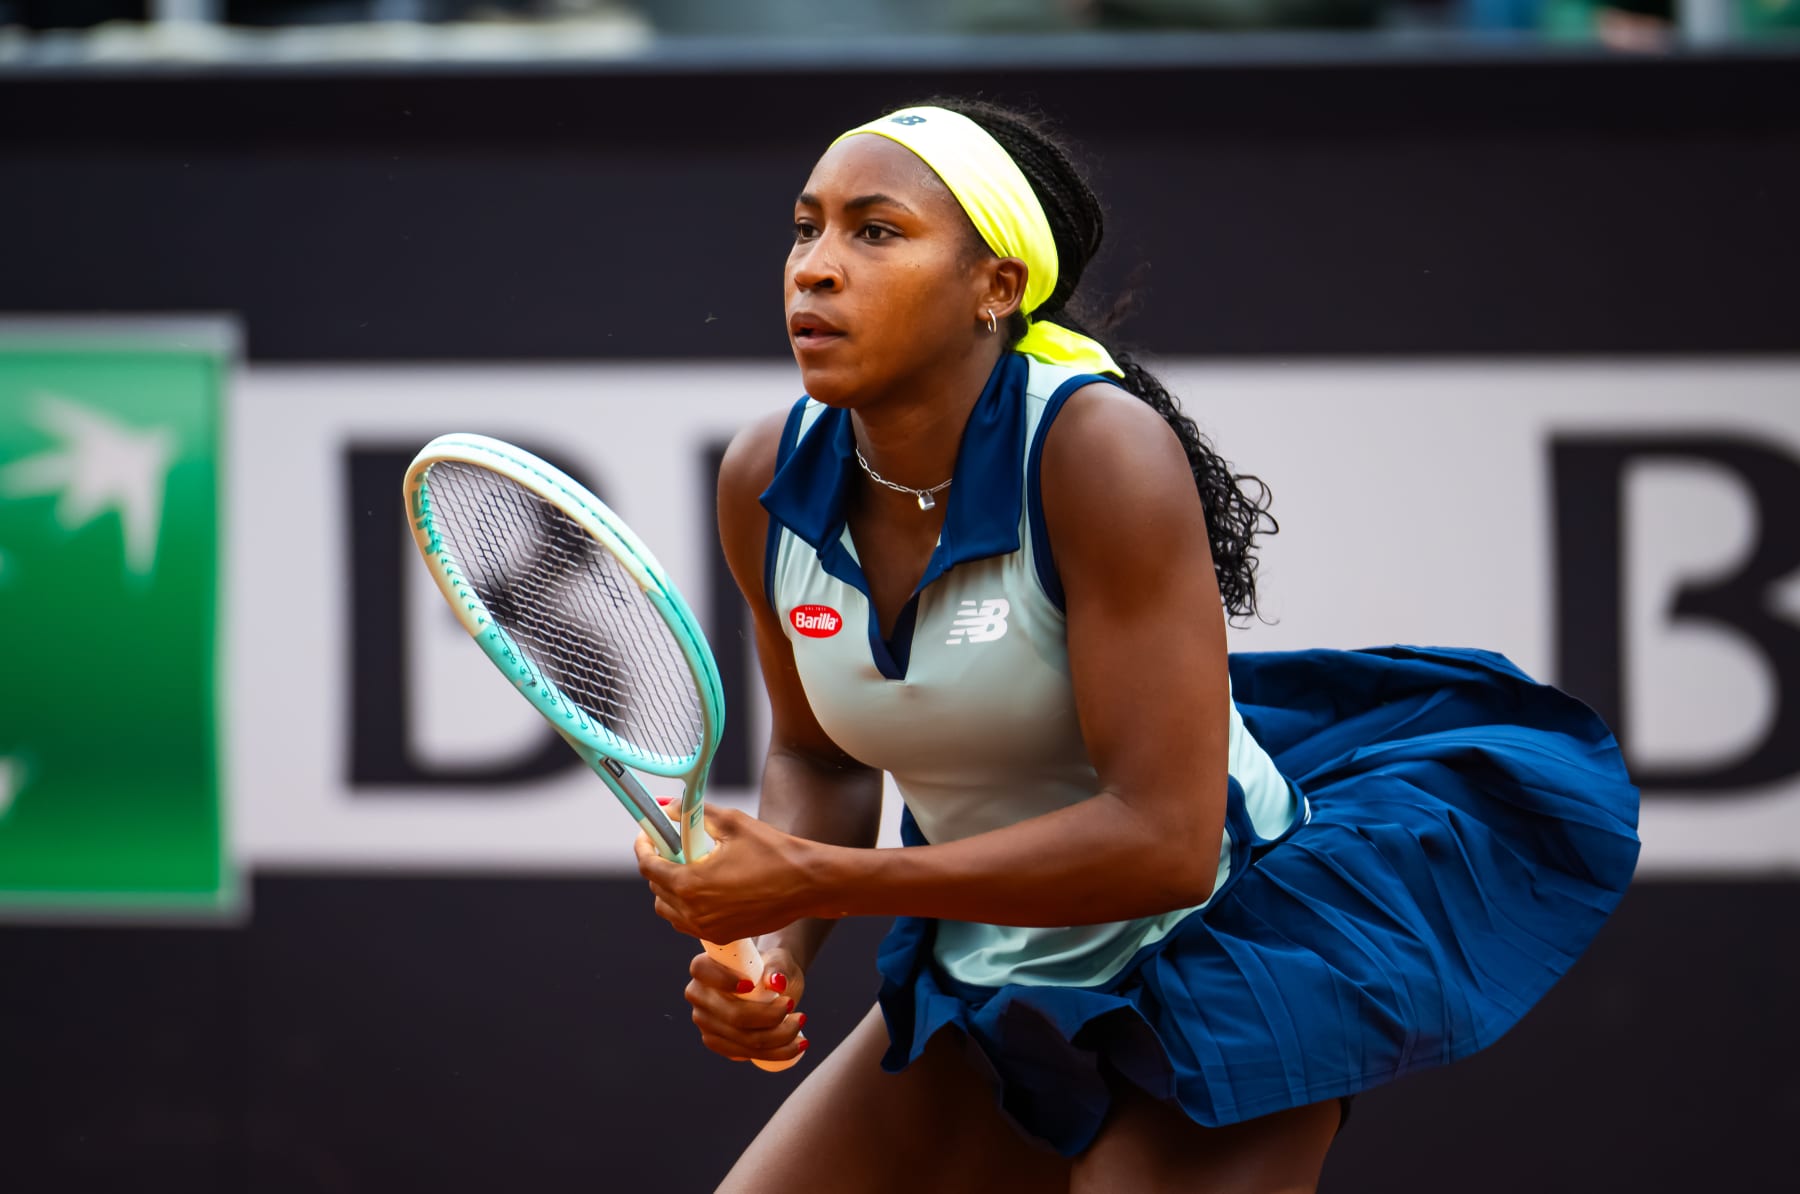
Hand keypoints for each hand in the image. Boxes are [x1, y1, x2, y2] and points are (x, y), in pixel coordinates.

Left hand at [634, 806, 824, 944]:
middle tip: (674, 845)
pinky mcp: (722, 935)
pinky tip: (707, 886)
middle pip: (655, 889)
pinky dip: (687, 905)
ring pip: (669, 910)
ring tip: (691, 867)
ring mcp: (707, 928)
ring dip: (670, 888)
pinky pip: (689, 923)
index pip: (648, 866)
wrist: (808, 884)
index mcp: (691, 884)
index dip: (644, 846)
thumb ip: (695, 814)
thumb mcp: (733, 824)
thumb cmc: (774, 853)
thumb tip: (668, 808)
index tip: (647, 833)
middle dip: (659, 865)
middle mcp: (694, 912)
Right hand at [683, 945, 808, 1065]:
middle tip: (791, 1005)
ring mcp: (706, 1024)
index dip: (723, 980)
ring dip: (779, 1037)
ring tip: (801, 1020)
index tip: (751, 985)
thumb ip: (777, 967)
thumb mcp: (778, 961)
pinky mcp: (720, 1044)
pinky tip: (798, 1044)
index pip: (701, 970)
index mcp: (704, 968)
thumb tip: (776, 982)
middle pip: (732, 1015)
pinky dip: (777, 1052)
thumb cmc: (772, 967)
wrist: (774, 985)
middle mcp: (699, 996)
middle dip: (769, 1016)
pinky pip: (748, 1054)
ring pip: (744, 1040)